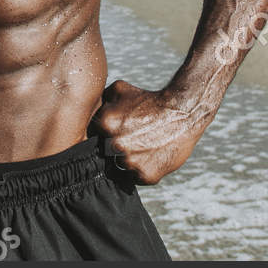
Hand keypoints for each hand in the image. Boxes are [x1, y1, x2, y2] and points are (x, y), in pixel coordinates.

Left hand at [92, 79, 209, 184]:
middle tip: (130, 139)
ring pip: (121, 167)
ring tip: (143, 146)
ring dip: (129, 160)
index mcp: (104, 123)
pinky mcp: (146, 176)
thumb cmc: (148, 99)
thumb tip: (85, 110)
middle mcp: (115, 144)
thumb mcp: (119, 89)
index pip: (93, 137)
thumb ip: (99, 101)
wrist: (182, 111)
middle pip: (106, 154)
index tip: (114, 131)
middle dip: (115, 148)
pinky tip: (151, 155)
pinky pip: (137, 178)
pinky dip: (143, 170)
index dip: (103, 135)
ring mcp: (130, 162)